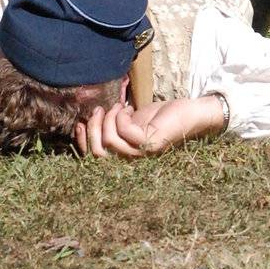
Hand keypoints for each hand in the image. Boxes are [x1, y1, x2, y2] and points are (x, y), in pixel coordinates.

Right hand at [74, 95, 225, 159]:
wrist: (190, 113)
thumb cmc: (160, 118)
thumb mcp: (130, 122)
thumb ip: (113, 126)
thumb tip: (88, 119)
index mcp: (124, 158)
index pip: (94, 160)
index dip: (82, 142)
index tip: (79, 122)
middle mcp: (132, 161)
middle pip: (98, 154)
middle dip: (93, 129)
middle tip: (99, 110)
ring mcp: (142, 154)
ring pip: (110, 141)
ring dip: (109, 119)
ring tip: (118, 106)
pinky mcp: (152, 143)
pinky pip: (125, 131)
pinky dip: (122, 116)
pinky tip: (130, 108)